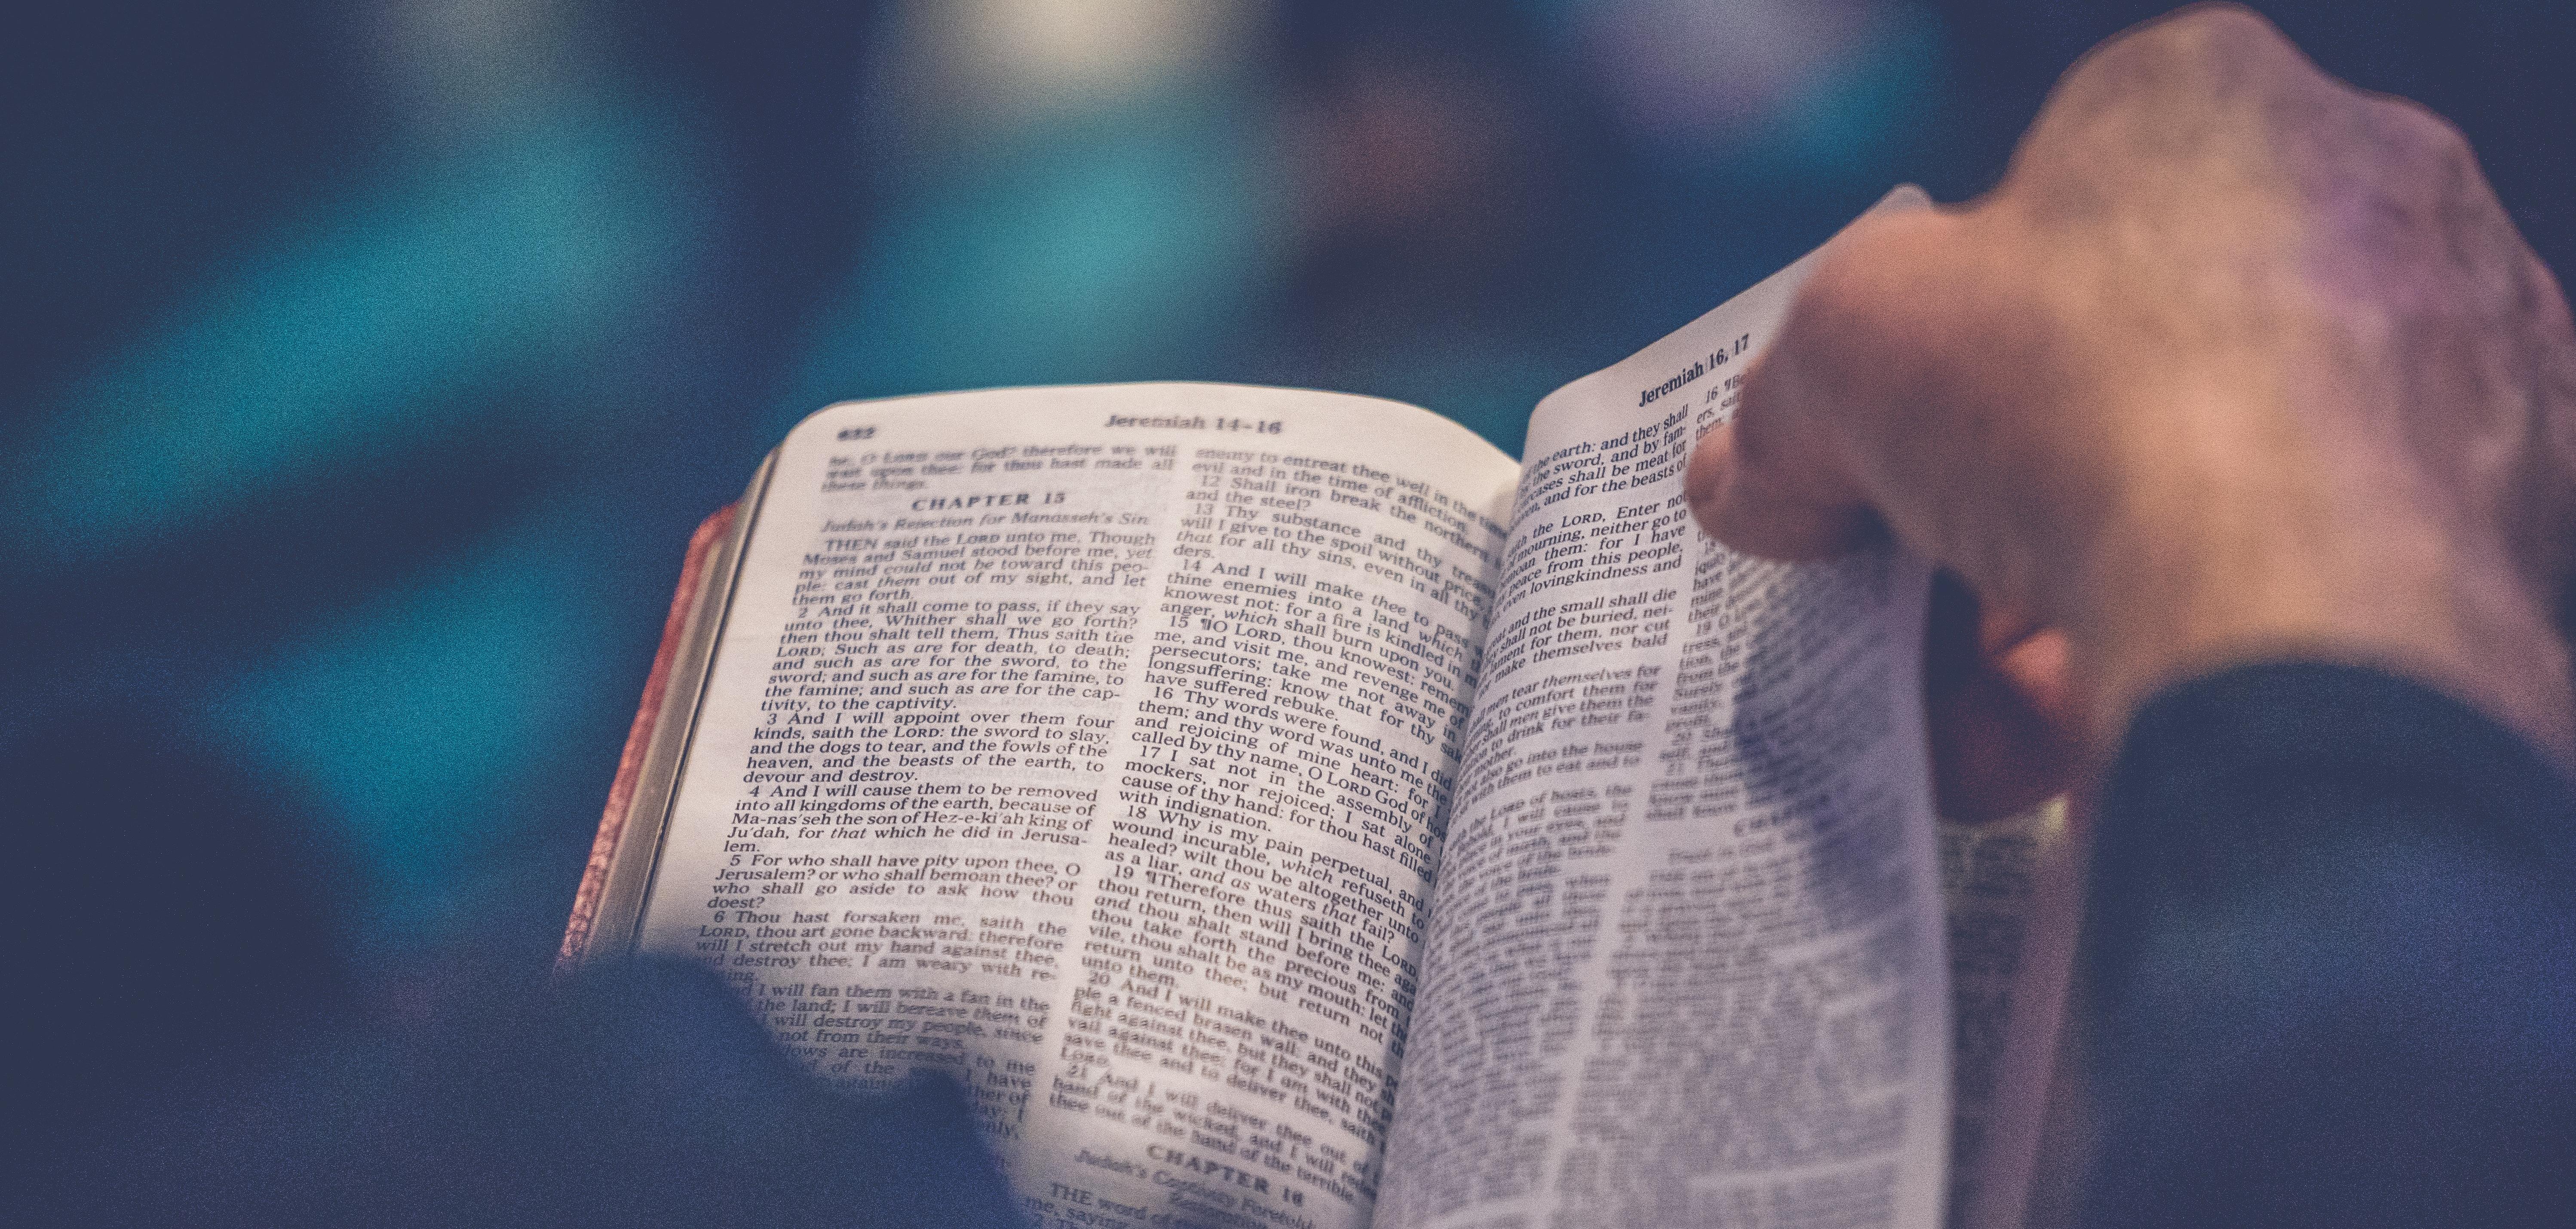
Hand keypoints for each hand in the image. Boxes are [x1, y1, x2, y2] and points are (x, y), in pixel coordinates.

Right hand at [1686, 3, 2575, 806]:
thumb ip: (1784, 404)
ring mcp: (2449, 373)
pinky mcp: (2499, 533)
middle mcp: (2361, 209)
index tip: (1875, 432)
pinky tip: (2050, 743)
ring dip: (2060, 603)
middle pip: (2123, 362)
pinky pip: (2290, 602)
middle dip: (1996, 489)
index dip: (1936, 326)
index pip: (2045, 197)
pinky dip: (2170, 664)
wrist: (2289, 614)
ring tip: (1965, 703)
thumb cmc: (2078, 405)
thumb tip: (1757, 479)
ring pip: (2208, 497)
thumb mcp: (1836, 351)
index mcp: (2211, 105)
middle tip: (1910, 579)